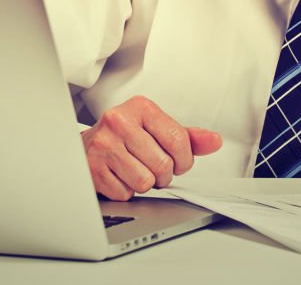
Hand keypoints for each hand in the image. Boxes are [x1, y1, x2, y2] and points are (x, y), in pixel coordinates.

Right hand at [81, 95, 222, 200]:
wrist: (86, 147)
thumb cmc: (126, 138)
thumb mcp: (157, 129)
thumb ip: (188, 137)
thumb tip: (214, 141)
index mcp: (141, 107)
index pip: (177, 139)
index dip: (184, 160)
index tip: (179, 163)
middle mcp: (120, 121)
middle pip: (163, 164)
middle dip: (163, 174)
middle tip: (153, 168)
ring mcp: (104, 144)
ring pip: (145, 181)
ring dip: (145, 184)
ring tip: (136, 171)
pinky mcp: (93, 167)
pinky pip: (125, 193)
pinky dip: (126, 191)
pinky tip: (119, 176)